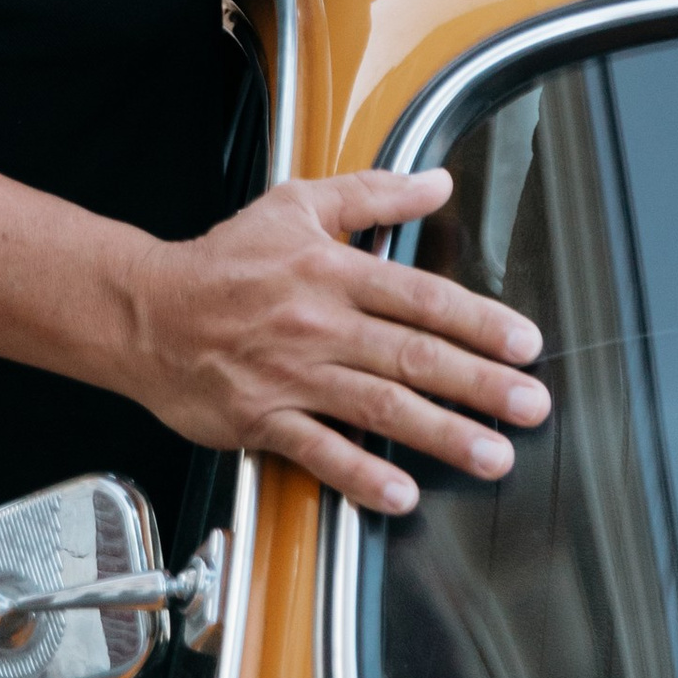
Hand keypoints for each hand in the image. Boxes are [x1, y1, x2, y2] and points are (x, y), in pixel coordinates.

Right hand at [127, 171, 550, 512]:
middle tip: (531, 406)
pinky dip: (360, 474)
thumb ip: (373, 192)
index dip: (479, 321)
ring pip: (378, 406)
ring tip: (492, 456)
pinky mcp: (263, 419)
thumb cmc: (224, 261)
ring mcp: (292, 375)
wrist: (146, 312)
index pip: (422, 297)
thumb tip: (437, 183)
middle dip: (480, 384)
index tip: (525, 344)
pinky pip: (319, 451)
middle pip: (412, 355)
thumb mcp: (297, 205)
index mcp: (332, 271)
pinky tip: (401, 494)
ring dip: (441, 434)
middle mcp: (319, 324)